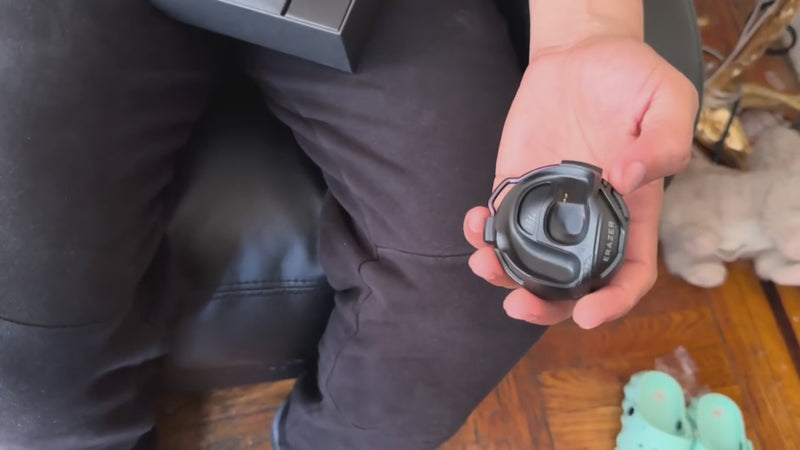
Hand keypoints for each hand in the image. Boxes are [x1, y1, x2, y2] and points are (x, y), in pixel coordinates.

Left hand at [463, 36, 698, 328]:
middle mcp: (589, 218)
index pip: (628, 273)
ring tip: (484, 263)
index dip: (614, 302)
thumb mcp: (669, 99)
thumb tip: (628, 180)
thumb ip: (664, 141)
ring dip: (503, 273)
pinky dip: (482, 231)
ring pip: (527, 260)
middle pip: (570, 282)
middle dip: (544, 304)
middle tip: (517, 306)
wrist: (582, 52)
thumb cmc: (633, 77)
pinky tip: (474, 222)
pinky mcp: (516, 187)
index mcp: (633, 210)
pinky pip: (498, 222)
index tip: (589, 315)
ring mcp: (549, 206)